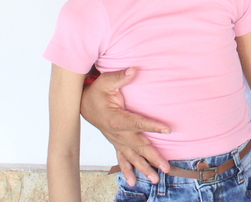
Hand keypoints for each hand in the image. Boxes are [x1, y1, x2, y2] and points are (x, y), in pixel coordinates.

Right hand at [80, 67, 170, 183]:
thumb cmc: (95, 91)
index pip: (137, 123)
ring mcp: (115, 139)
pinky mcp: (115, 141)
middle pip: (137, 146)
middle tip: (166, 167)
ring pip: (131, 156)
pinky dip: (127, 170)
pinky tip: (133, 181)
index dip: (152, 126)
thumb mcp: (105, 81)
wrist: (82, 102)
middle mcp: (116, 133)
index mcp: (115, 119)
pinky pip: (121, 158)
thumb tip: (134, 69)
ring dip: (144, 167)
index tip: (168, 130)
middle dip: (152, 157)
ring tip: (155, 179)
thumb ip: (120, 76)